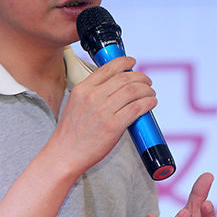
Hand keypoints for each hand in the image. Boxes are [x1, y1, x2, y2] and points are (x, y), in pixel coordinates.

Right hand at [53, 56, 155, 174]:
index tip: (133, 62)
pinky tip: (151, 103)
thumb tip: (114, 88)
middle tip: (147, 81)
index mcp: (83, 89)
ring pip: (133, 91)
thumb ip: (91, 93)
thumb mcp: (75, 104)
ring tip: (151, 93)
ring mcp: (103, 111)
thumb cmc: (70, 133)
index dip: (125, 62)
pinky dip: (148, 103)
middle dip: (141, 77)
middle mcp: (93, 96)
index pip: (108, 68)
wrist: (65, 154)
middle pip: (125, 78)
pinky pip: (136, 108)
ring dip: (147, 90)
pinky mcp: (113, 126)